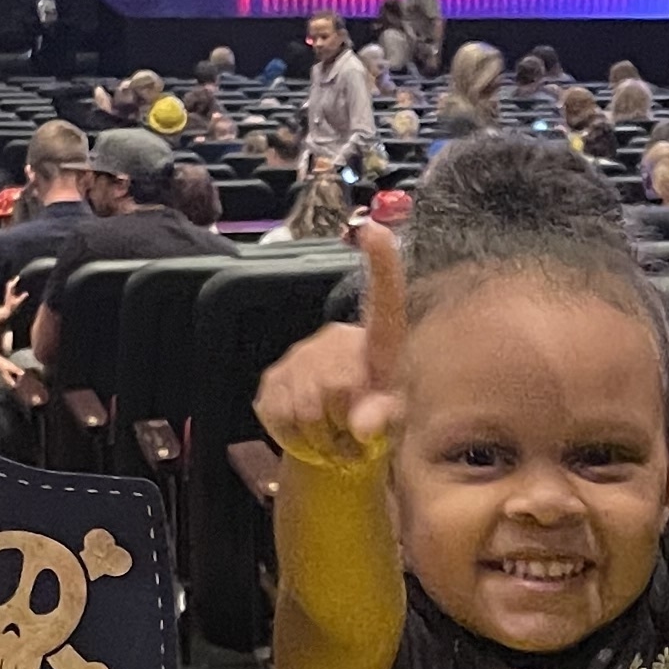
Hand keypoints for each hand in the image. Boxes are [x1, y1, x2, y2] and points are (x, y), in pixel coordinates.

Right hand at [256, 221, 405, 471]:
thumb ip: (386, 418)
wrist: (339, 438)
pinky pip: (280, 417)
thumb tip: (362, 424)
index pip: (383, 298)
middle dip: (345, 419)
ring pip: (306, 407)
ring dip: (321, 436)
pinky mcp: (271, 379)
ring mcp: (300, 356)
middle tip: (354, 433)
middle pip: (336, 385)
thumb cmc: (379, 417)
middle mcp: (336, 339)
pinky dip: (296, 438)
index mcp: (378, 341)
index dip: (381, 264)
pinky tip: (309, 433)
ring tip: (334, 435)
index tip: (375, 230)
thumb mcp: (396, 422)